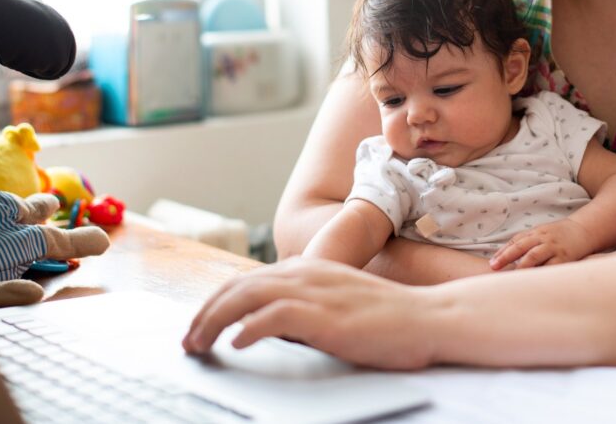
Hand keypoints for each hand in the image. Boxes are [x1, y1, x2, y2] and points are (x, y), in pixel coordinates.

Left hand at [183, 257, 436, 369]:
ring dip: (214, 322)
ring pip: (245, 298)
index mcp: (308, 269)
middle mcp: (305, 273)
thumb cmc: (388, 319)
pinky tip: (236, 345)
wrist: (428, 318)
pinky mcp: (324, 315)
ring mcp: (314, 292)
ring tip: (198, 345)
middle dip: (204, 313)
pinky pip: (272, 317)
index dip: (216, 302)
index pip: (247, 281)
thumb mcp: (338, 305)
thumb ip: (305, 308)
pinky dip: (248, 329)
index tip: (199, 326)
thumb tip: (268, 327)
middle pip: (237, 287)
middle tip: (187, 341)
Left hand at [489, 219, 593, 270]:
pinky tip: (533, 281)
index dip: (502, 251)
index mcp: (535, 233)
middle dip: (506, 256)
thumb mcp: (542, 234)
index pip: (515, 241)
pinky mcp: (565, 257)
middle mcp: (542, 239)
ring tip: (511, 276)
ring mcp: (553, 247)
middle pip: (521, 246)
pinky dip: (541, 272)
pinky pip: (551, 266)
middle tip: (494, 266)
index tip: (492, 262)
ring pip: (534, 256)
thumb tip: (507, 258)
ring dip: (521, 266)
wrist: (584, 230)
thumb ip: (528, 243)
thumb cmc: (558, 235)